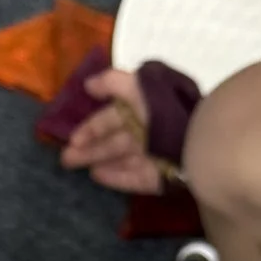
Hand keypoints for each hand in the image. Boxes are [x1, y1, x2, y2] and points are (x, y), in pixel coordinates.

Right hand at [59, 66, 166, 196]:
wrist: (195, 139)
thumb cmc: (164, 110)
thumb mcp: (137, 87)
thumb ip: (112, 83)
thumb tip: (88, 84)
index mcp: (142, 110)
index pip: (111, 117)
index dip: (91, 126)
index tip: (72, 137)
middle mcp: (146, 133)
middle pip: (112, 141)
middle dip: (88, 147)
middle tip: (65, 157)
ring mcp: (152, 157)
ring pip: (120, 159)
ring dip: (98, 160)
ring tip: (75, 165)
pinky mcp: (159, 177)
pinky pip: (133, 178)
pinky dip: (115, 177)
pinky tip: (96, 177)